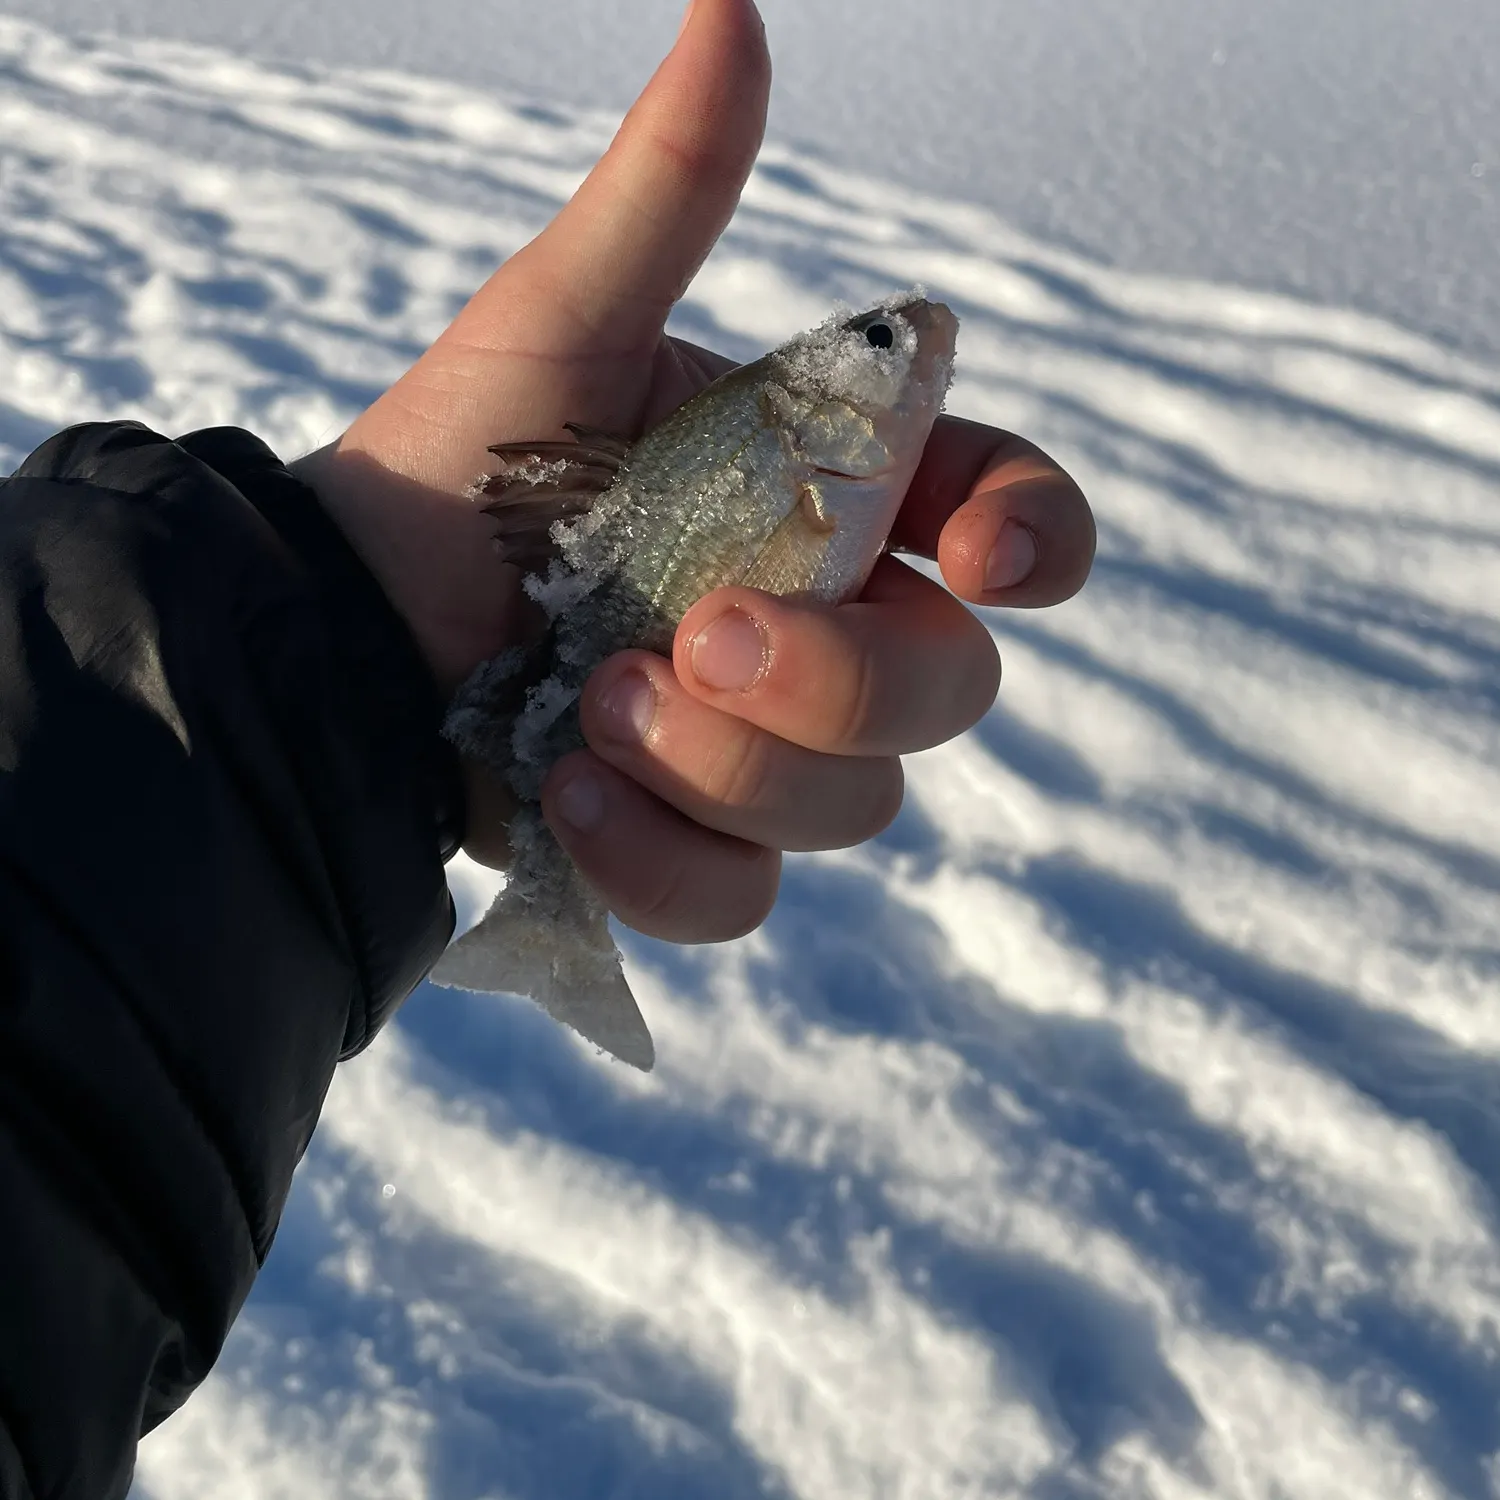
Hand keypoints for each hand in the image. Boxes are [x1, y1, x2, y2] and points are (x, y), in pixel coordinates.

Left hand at [292, 0, 1094, 942]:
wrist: (345, 622)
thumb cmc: (463, 463)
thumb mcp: (558, 323)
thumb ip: (665, 197)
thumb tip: (729, 10)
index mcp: (829, 500)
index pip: (1001, 520)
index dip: (1032, 536)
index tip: (986, 549)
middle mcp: (824, 627)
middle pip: (950, 689)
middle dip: (846, 677)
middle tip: (705, 637)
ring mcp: (765, 751)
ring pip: (856, 806)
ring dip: (734, 767)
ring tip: (596, 713)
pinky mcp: (692, 843)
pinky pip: (743, 899)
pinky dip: (666, 862)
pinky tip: (567, 803)